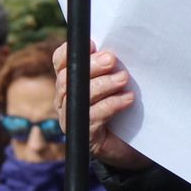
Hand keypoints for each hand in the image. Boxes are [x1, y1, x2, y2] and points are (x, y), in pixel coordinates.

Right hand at [52, 41, 149, 169]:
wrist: (131, 145)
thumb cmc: (122, 107)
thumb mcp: (115, 82)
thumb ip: (109, 66)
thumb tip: (113, 49)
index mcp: (69, 82)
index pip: (60, 62)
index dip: (69, 52)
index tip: (91, 44)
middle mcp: (65, 100)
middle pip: (68, 78)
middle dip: (91, 66)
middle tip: (112, 60)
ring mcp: (71, 119)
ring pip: (79, 97)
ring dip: (103, 85)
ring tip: (124, 79)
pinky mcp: (85, 136)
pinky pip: (93, 117)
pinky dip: (111, 104)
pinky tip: (127, 99)